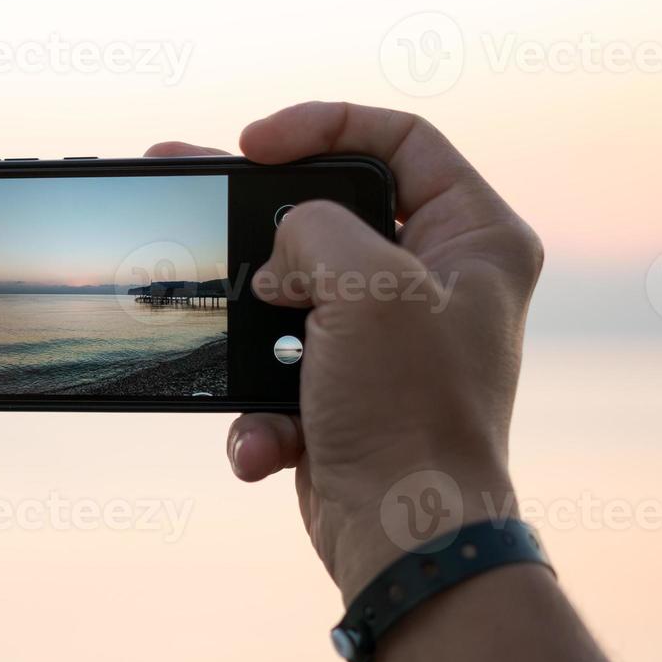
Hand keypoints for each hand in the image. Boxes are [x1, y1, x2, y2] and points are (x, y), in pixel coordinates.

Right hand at [148, 102, 543, 600]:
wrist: (402, 536)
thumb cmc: (411, 412)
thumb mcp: (368, 284)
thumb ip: (312, 227)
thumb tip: (277, 253)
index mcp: (475, 238)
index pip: (401, 139)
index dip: (323, 124)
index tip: (255, 142)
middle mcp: (435, 278)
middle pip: (330, 207)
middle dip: (255, 210)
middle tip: (186, 172)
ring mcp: (384, 333)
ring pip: (291, 284)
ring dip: (246, 314)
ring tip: (189, 303)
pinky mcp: (342, 381)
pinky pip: (278, 361)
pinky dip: (261, 399)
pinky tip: (267, 435)